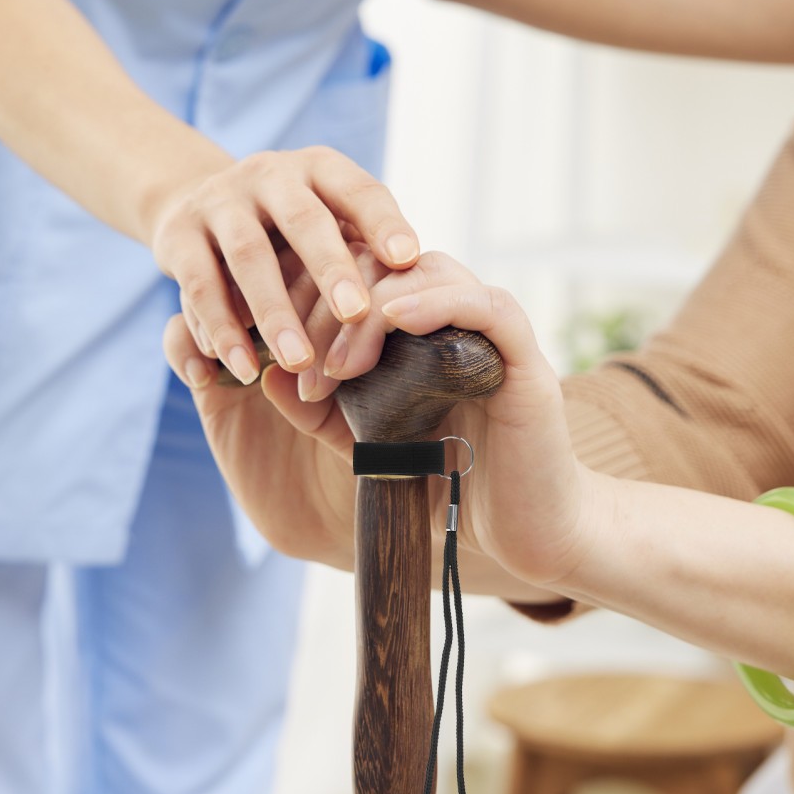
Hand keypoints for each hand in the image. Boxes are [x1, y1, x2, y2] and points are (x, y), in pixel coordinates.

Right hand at [151, 146, 419, 384]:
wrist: (194, 203)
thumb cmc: (287, 228)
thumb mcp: (327, 220)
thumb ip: (364, 245)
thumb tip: (422, 288)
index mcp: (318, 169)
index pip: (358, 189)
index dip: (383, 222)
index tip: (409, 258)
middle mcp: (269, 175)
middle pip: (303, 219)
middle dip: (330, 267)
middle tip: (357, 314)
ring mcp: (219, 202)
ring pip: (248, 256)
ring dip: (275, 311)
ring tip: (299, 363)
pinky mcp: (177, 235)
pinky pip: (199, 286)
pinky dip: (221, 329)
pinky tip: (243, 366)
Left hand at [164, 249, 590, 590]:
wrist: (519, 529)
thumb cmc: (447, 484)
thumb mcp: (366, 445)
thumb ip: (320, 412)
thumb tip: (268, 375)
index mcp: (418, 329)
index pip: (360, 272)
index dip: (309, 295)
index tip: (278, 351)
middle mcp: (453, 317)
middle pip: (387, 264)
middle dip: (331, 306)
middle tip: (303, 364)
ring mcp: (492, 332)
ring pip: (431, 272)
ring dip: (373, 309)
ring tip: (341, 365)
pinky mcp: (526, 355)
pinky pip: (485, 305)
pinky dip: (439, 303)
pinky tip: (400, 323)